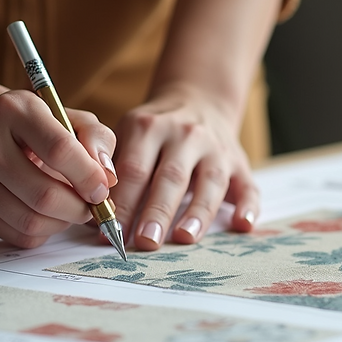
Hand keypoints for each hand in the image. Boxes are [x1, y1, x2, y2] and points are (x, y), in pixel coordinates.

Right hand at [0, 90, 117, 247]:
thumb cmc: (35, 125)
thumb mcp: (70, 116)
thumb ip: (97, 139)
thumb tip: (108, 177)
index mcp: (13, 110)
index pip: (59, 150)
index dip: (89, 177)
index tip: (102, 188)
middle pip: (45, 195)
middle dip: (80, 208)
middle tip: (93, 206)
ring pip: (32, 222)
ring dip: (64, 222)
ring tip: (71, 207)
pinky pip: (20, 236)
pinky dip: (45, 232)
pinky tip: (47, 213)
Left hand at [109, 85, 258, 250]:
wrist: (199, 100)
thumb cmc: (154, 132)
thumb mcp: (128, 133)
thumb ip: (113, 168)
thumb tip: (92, 217)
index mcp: (149, 127)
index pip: (134, 168)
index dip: (123, 202)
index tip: (111, 232)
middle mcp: (186, 135)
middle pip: (170, 177)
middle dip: (157, 211)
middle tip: (145, 241)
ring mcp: (216, 149)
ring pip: (210, 181)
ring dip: (198, 212)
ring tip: (184, 238)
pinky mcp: (240, 163)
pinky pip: (248, 185)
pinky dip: (248, 206)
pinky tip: (242, 225)